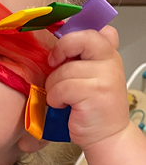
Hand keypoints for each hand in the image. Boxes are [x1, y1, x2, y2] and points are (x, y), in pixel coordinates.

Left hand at [45, 26, 128, 149]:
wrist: (107, 136)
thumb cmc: (93, 108)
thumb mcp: (91, 78)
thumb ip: (81, 59)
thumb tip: (54, 44)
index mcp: (108, 53)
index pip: (96, 28)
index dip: (73, 34)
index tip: (62, 51)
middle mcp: (110, 60)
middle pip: (80, 39)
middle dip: (60, 50)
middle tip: (54, 64)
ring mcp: (105, 75)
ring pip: (64, 70)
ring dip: (54, 86)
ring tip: (62, 98)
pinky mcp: (95, 92)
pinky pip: (62, 87)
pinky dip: (56, 98)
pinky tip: (63, 106)